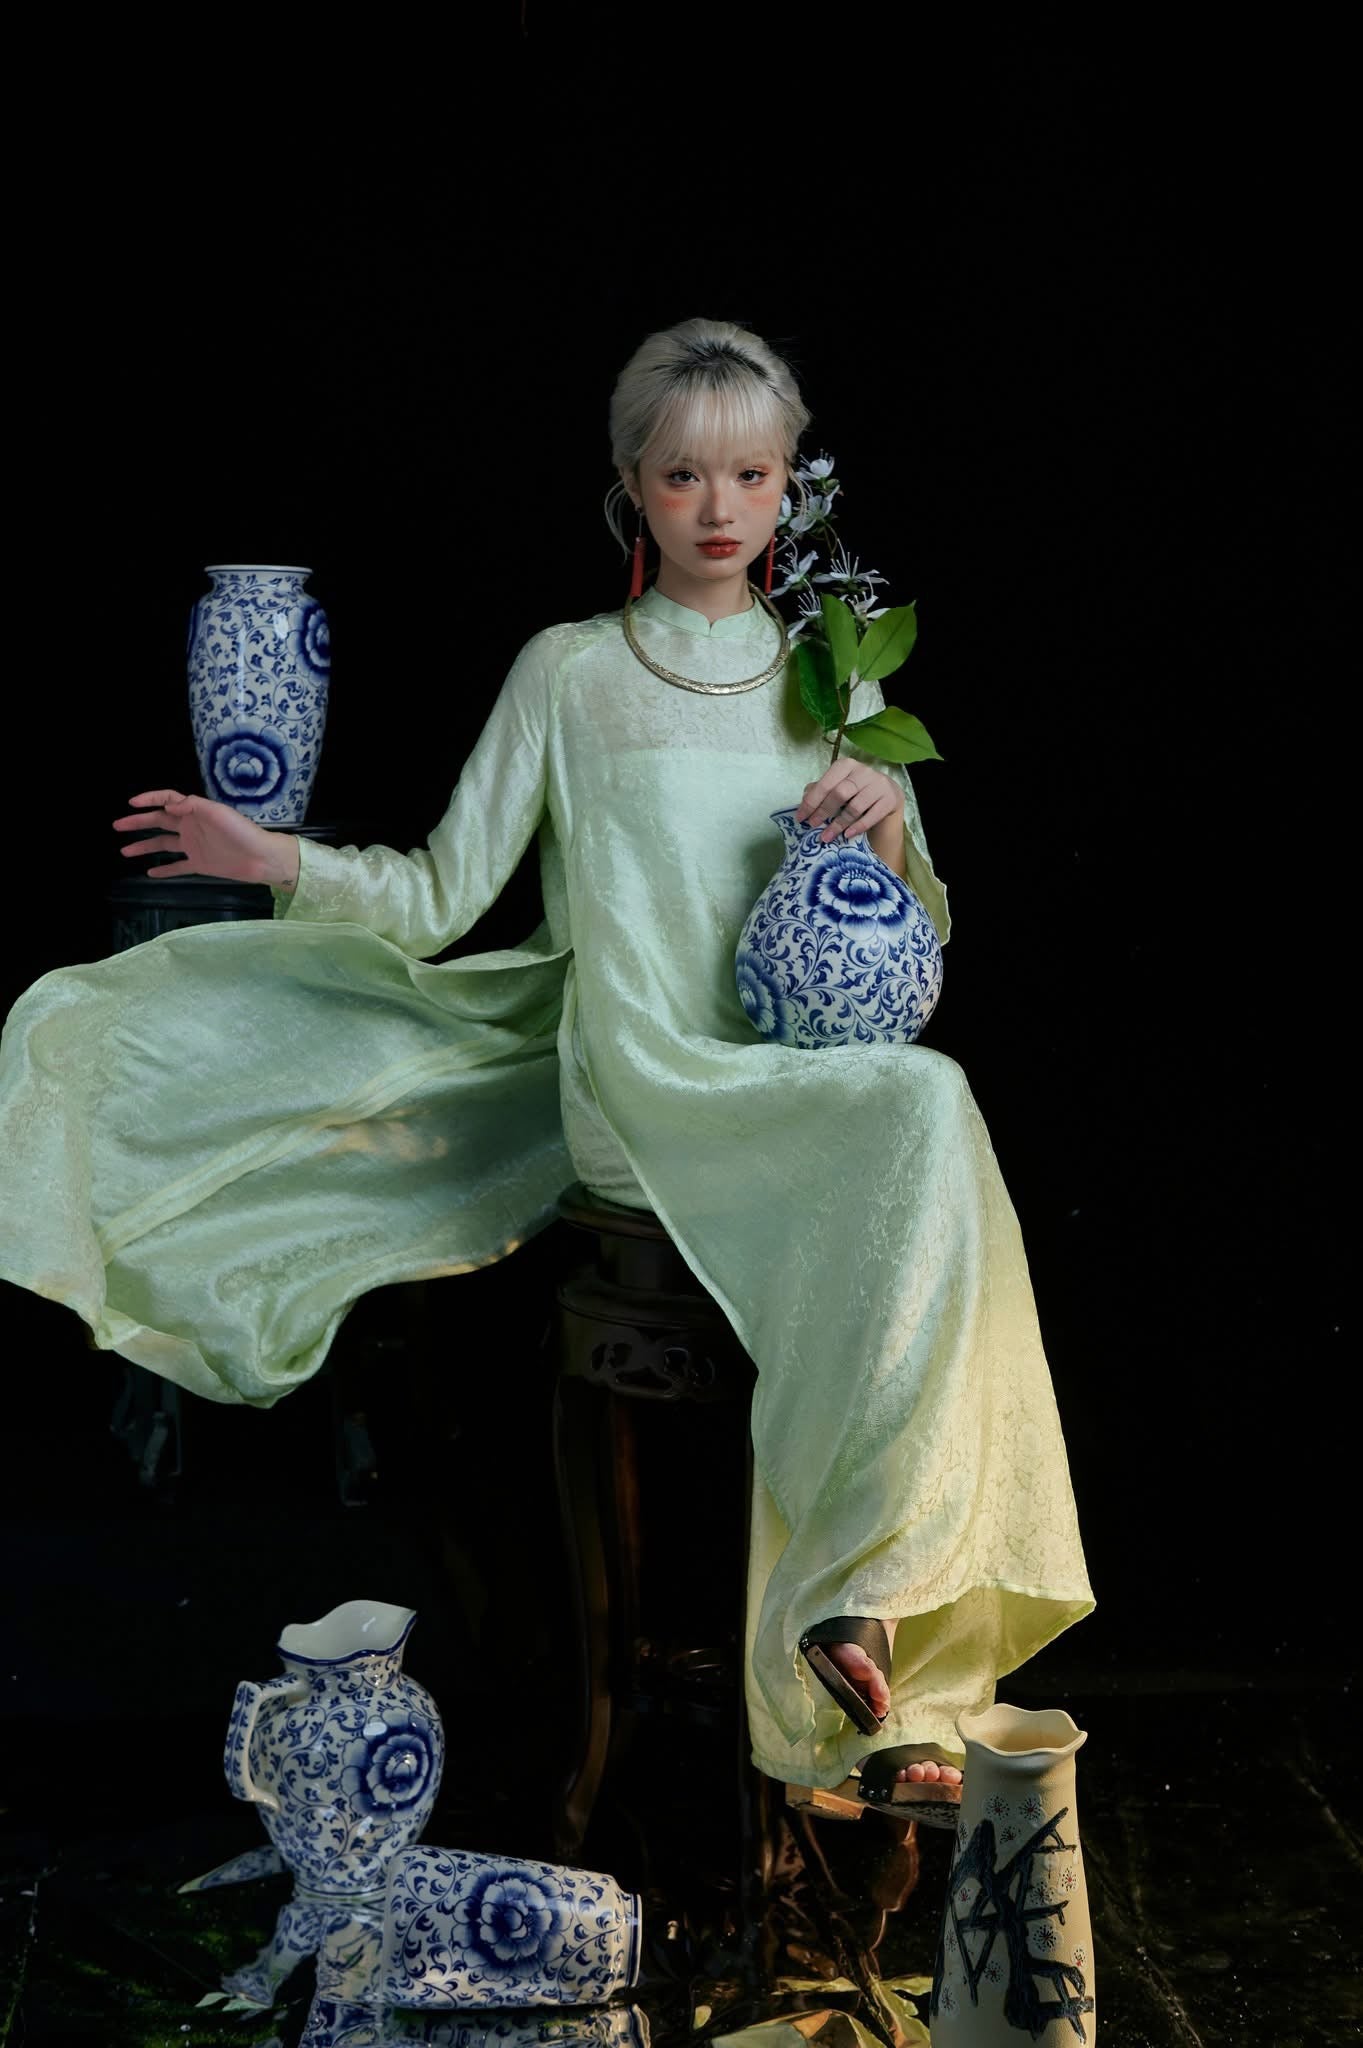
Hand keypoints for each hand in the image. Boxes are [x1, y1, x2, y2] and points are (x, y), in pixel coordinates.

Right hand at [112, 790, 299, 888]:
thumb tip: (170, 804)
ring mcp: (194, 846)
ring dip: (144, 846)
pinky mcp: (200, 864)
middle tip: (118, 826)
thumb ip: (193, 805)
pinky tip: (149, 873)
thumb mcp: (218, 812)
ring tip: (125, 851)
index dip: (149, 799)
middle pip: (159, 822)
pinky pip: (178, 867)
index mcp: (195, 812)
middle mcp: (191, 827)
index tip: (131, 803)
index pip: (167, 800)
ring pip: (163, 845)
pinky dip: (164, 870)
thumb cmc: (242, 832)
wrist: (261, 858)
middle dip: (138, 823)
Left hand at [795, 761, 904, 843]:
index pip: (826, 783)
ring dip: (838, 824)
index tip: (801, 817)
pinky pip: (872, 816)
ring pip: (855, 807)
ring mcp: (878, 785)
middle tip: (812, 826)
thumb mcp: (838, 785)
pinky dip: (858, 827)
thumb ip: (821, 789)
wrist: (887, 794)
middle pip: (840, 793)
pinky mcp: (890, 799)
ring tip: (826, 836)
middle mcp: (863, 772)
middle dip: (823, 811)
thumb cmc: (856, 790)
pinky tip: (847, 835)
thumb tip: (805, 799)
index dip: (812, 801)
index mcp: (846, 765)